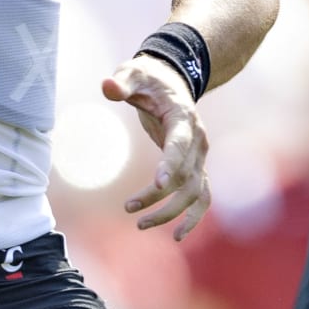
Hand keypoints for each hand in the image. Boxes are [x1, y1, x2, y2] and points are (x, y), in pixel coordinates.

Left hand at [101, 54, 209, 240]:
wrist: (173, 81)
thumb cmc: (148, 79)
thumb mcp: (133, 73)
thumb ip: (122, 82)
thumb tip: (107, 86)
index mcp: (183, 118)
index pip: (179, 144)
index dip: (170, 164)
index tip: (158, 184)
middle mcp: (198, 141)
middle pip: (183, 176)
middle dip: (158, 196)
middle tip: (128, 207)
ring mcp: (200, 156)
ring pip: (194, 193)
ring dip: (172, 212)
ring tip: (141, 225)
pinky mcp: (197, 167)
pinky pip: (201, 197)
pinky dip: (193, 217)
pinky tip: (176, 235)